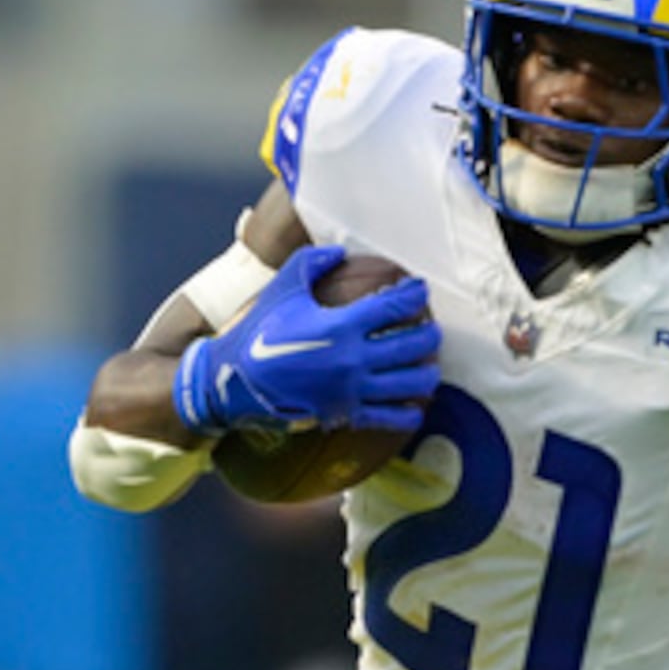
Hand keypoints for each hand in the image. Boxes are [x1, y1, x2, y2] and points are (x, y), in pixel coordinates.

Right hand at [173, 244, 439, 438]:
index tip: (421, 290)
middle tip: (432, 329)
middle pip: (412, 346)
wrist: (236, 378)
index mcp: (340, 326)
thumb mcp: (283, 288)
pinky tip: (414, 403)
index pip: (393, 308)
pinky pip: (392, 418)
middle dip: (430, 335)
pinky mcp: (347, 413)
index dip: (413, 296)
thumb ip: (311, 263)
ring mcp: (353, 389)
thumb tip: (339, 252)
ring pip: (411, 384)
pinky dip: (410, 411)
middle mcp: (353, 359)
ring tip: (430, 365)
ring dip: (428, 373)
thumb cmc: (260, 329)